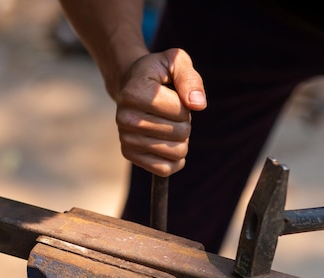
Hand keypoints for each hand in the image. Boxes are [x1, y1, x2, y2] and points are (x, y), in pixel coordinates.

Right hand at [114, 48, 206, 176]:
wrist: (131, 83)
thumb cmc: (158, 73)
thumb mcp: (176, 62)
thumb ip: (189, 78)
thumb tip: (198, 104)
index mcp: (134, 93)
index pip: (180, 111)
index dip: (186, 102)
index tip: (173, 94)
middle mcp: (125, 118)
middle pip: (180, 134)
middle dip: (185, 122)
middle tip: (171, 111)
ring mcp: (125, 138)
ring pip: (175, 153)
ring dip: (181, 140)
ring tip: (168, 124)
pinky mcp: (129, 154)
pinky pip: (164, 169)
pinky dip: (174, 160)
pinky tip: (169, 144)